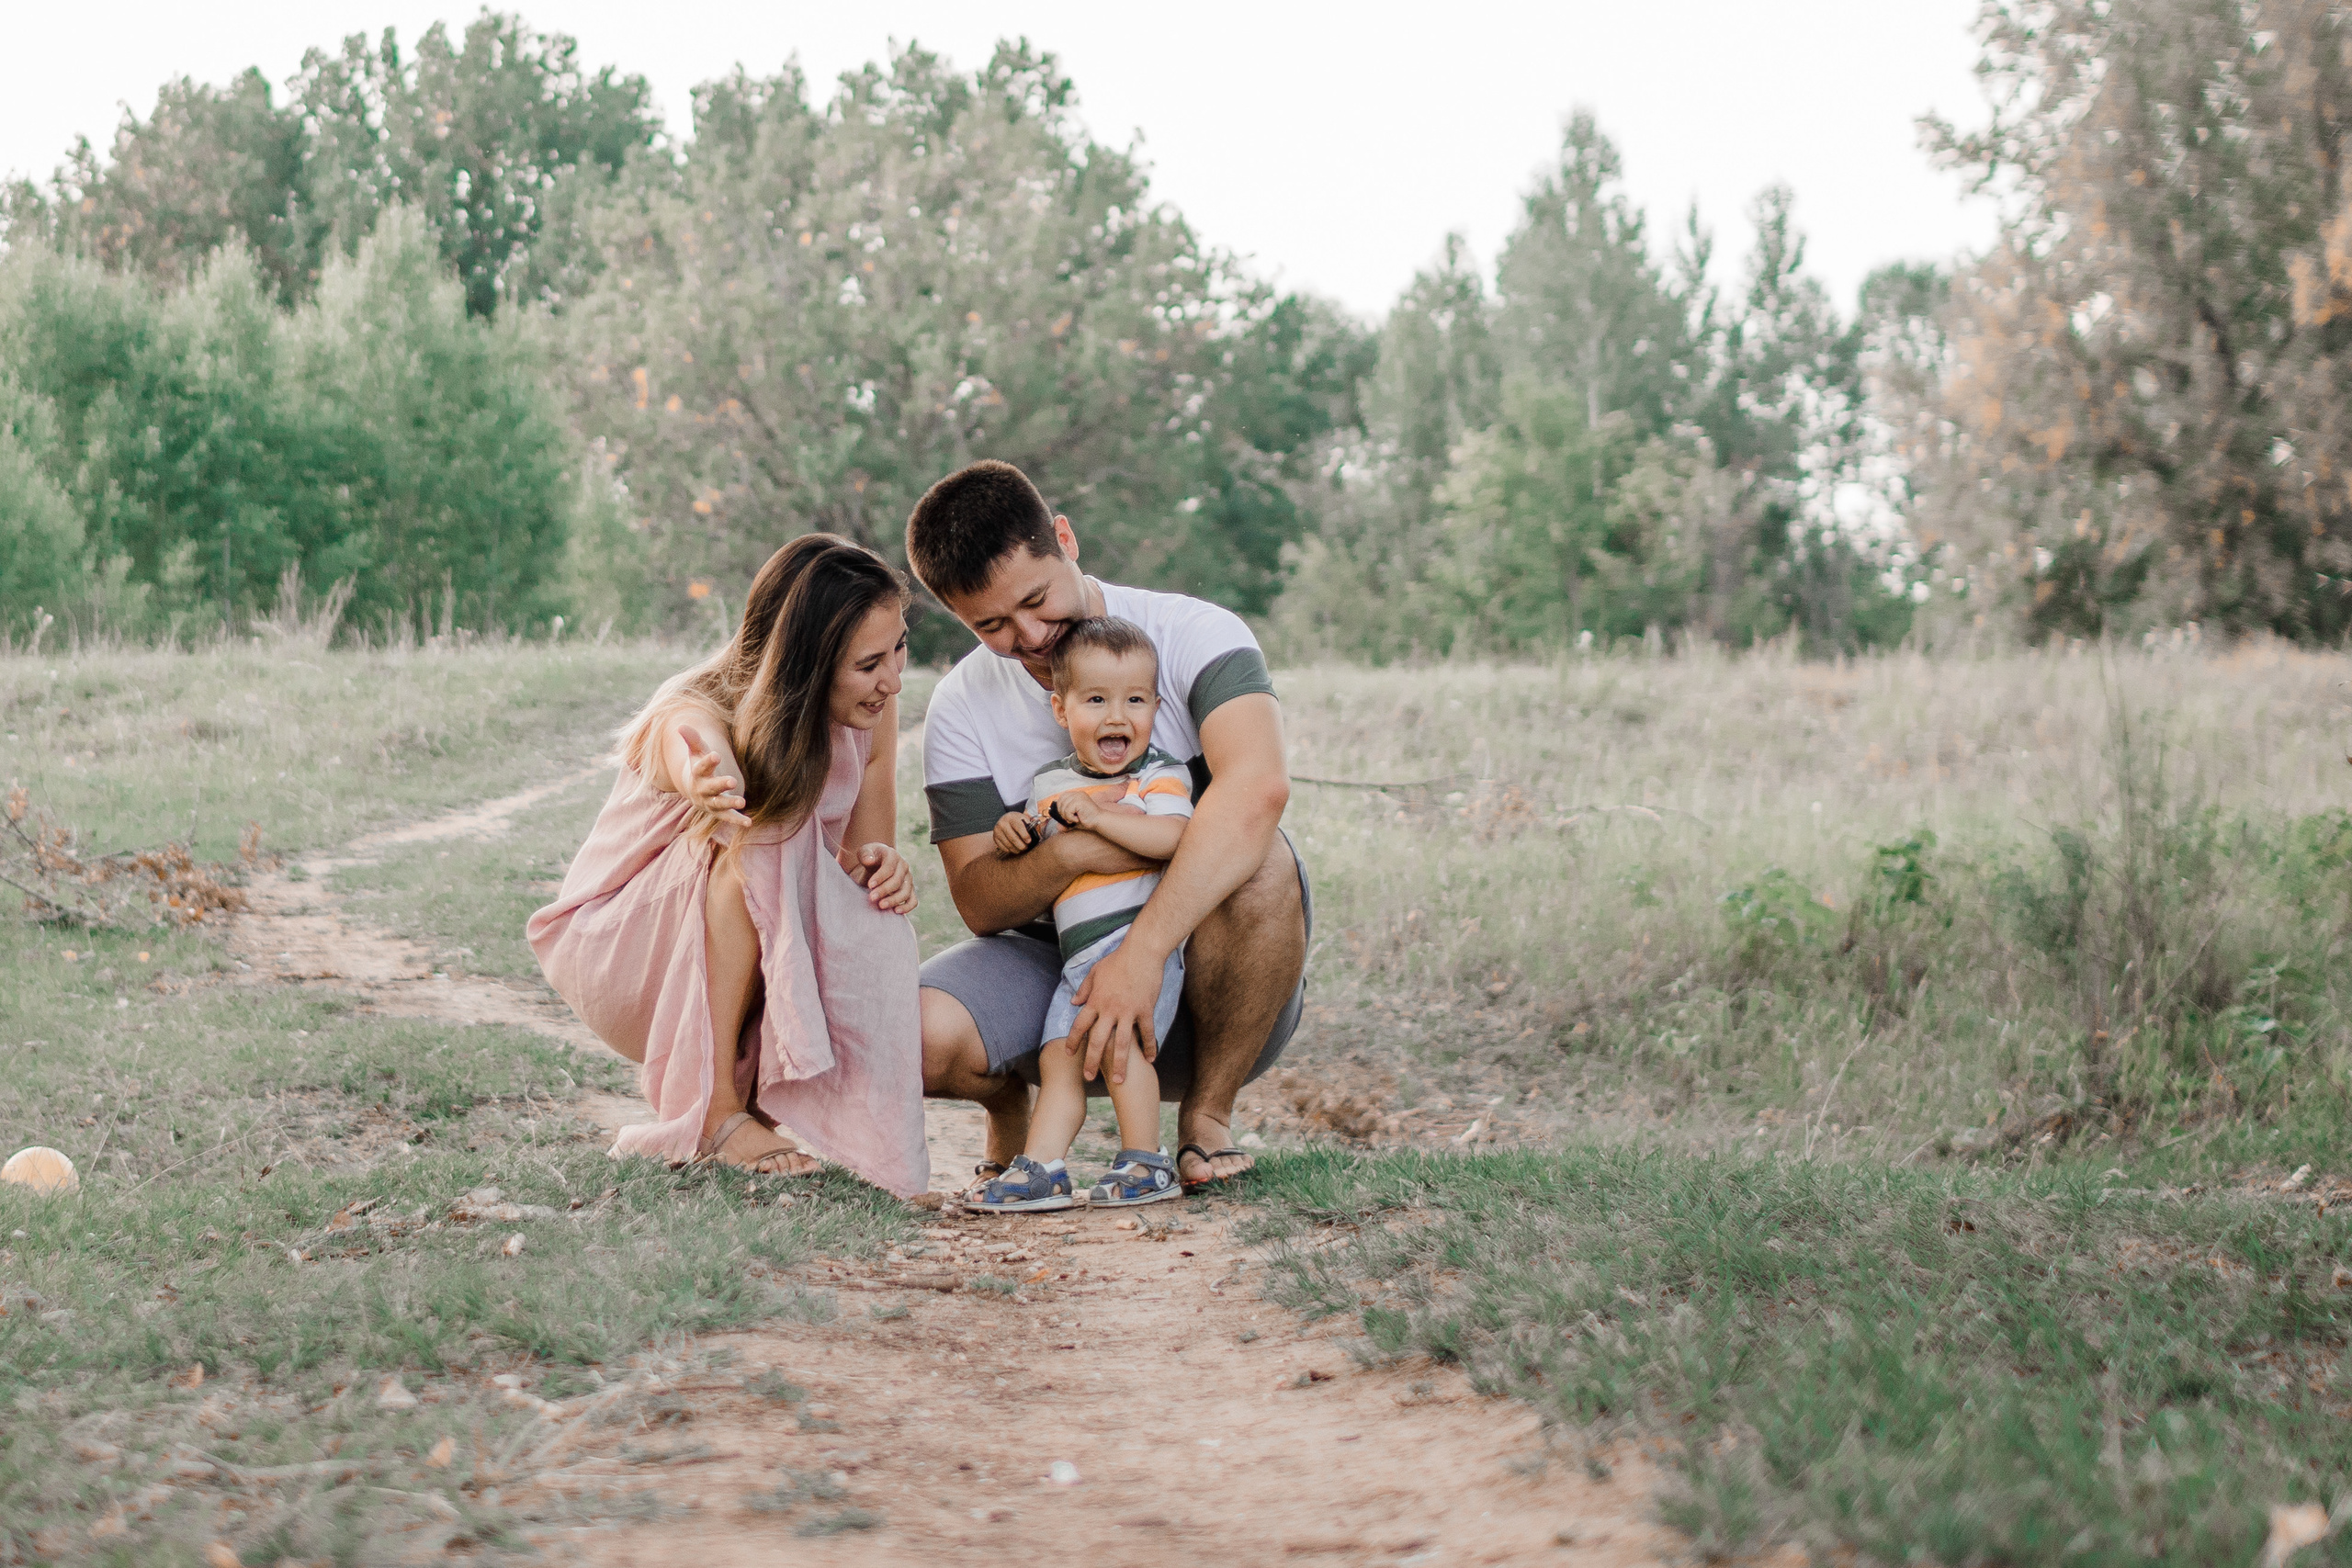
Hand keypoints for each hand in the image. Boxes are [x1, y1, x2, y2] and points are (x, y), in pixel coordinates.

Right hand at [679, 727, 749, 829]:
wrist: (694, 789)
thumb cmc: (699, 766)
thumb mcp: (696, 752)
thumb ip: (692, 740)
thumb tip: (681, 725)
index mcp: (696, 774)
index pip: (700, 768)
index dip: (708, 761)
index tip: (716, 755)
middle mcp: (701, 790)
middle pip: (710, 788)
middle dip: (720, 784)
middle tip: (732, 780)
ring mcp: (710, 802)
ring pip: (719, 804)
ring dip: (730, 804)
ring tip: (742, 801)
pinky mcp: (720, 812)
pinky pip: (728, 817)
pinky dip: (738, 820)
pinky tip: (749, 822)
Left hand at [839, 841, 915, 913]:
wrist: (875, 864)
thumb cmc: (868, 858)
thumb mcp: (864, 852)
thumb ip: (865, 855)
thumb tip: (869, 860)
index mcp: (892, 855)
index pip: (889, 867)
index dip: (880, 877)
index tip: (870, 885)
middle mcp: (903, 866)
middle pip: (897, 881)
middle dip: (884, 890)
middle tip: (871, 898)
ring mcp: (908, 879)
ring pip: (905, 892)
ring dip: (894, 900)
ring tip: (881, 906)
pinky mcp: (909, 890)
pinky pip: (913, 900)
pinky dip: (907, 907)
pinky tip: (896, 911)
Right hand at [992, 812, 1038, 856]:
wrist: (1005, 819)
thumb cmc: (1018, 821)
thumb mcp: (1024, 819)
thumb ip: (1030, 825)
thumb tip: (1035, 835)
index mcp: (1012, 817)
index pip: (1018, 827)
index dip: (1024, 835)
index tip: (1029, 841)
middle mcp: (1002, 823)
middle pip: (1013, 838)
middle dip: (1021, 845)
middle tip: (1026, 847)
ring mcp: (997, 831)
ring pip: (1008, 845)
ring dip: (1016, 849)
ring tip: (1021, 849)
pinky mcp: (995, 838)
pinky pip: (1003, 848)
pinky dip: (1010, 850)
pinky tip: (1014, 848)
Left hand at [1054, 790, 1102, 829]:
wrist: (1098, 821)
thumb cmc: (1088, 820)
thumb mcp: (1073, 820)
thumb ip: (1065, 822)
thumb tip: (1057, 826)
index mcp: (1076, 795)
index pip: (1061, 798)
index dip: (1060, 807)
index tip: (1066, 816)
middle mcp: (1077, 794)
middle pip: (1060, 802)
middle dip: (1062, 813)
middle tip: (1071, 819)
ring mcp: (1079, 797)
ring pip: (1063, 807)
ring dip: (1067, 816)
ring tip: (1076, 819)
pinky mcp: (1080, 802)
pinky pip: (1068, 810)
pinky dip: (1070, 818)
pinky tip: (1078, 819)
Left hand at [1068, 938, 1165, 1084]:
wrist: (1141, 952)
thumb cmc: (1117, 959)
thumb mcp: (1095, 972)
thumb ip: (1084, 989)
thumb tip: (1073, 1002)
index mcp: (1096, 1000)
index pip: (1080, 1025)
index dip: (1073, 1040)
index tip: (1069, 1053)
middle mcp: (1109, 1010)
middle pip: (1097, 1041)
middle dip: (1091, 1061)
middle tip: (1089, 1078)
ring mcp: (1128, 1012)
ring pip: (1121, 1044)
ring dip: (1119, 1064)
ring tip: (1118, 1081)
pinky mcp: (1145, 1010)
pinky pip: (1147, 1033)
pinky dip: (1149, 1047)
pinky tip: (1150, 1060)